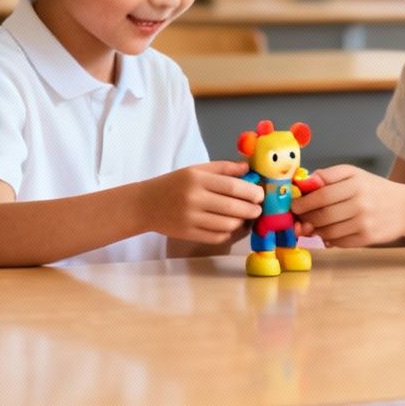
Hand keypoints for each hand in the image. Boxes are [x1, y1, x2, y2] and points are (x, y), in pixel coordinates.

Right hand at [137, 161, 263, 243]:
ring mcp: (191, 219)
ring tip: (247, 217)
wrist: (144, 204)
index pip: (232, 187)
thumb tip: (248, 168)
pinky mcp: (189, 234)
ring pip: (228, 225)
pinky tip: (235, 227)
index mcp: (197, 179)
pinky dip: (231, 233)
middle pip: (233, 207)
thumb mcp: (195, 170)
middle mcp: (194, 199)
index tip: (260, 194)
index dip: (251, 192)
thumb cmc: (172, 184)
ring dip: (243, 222)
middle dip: (252, 209)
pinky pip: (218, 237)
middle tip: (258, 209)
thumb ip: (222, 168)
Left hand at [291, 164, 404, 247]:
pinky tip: (328, 233)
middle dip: (306, 218)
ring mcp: (364, 223)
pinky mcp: (367, 238)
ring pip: (328, 231)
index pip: (321, 195)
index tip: (294, 205)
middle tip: (299, 218)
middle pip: (322, 215)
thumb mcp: (354, 174)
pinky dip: (329, 239)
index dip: (303, 202)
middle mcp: (360, 203)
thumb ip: (329, 175)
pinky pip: (339, 242)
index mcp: (355, 184)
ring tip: (314, 225)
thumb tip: (304, 183)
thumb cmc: (374, 189)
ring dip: (316, 230)